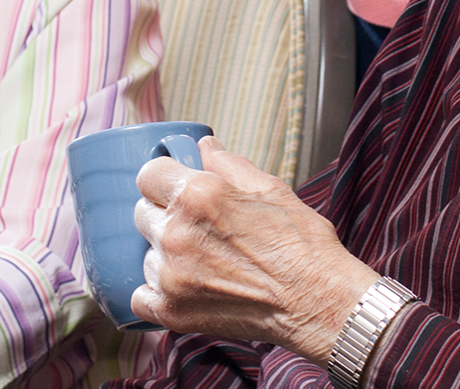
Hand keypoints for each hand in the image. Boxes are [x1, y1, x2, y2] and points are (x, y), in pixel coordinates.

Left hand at [133, 138, 379, 365]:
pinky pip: (141, 297)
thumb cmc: (302, 245)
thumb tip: (206, 147)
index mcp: (199, 195)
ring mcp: (171, 275)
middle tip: (195, 225)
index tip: (173, 186)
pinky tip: (184, 288)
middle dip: (164, 214)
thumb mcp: (270, 189)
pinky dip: (158, 293)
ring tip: (201, 261)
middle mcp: (178, 233)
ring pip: (145, 255)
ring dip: (165, 255)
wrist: (317, 301)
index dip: (164, 178)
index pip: (149, 174)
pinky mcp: (172, 311)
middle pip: (142, 212)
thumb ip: (229, 165)